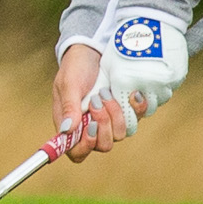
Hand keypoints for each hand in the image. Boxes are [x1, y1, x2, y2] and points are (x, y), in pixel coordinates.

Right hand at [54, 42, 128, 159]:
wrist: (93, 51)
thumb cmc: (75, 67)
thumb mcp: (68, 83)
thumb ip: (68, 107)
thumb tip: (67, 130)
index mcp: (72, 125)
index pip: (77, 152)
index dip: (85, 146)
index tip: (91, 127)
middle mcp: (91, 127)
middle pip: (103, 145)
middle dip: (103, 124)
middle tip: (97, 100)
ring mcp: (110, 120)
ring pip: (120, 134)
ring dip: (116, 114)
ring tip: (106, 93)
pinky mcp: (125, 111)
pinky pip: (135, 119)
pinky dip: (135, 108)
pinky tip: (130, 94)